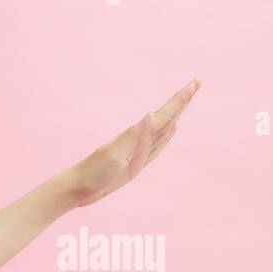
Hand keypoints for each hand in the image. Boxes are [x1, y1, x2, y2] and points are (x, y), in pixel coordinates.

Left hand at [67, 78, 200, 207]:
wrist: (76, 188)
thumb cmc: (93, 172)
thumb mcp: (115, 155)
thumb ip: (134, 136)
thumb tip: (151, 115)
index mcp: (137, 135)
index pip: (164, 113)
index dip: (180, 99)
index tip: (194, 82)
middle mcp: (139, 139)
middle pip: (167, 116)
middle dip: (182, 102)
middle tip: (195, 83)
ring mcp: (138, 151)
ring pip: (164, 130)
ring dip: (176, 115)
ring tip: (186, 102)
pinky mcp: (136, 163)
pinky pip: (157, 146)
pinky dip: (167, 136)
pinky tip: (171, 129)